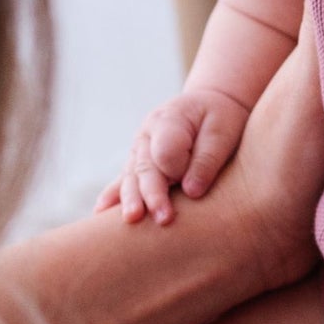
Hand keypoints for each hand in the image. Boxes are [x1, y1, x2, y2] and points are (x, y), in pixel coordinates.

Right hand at [100, 86, 252, 224]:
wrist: (208, 104)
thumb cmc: (220, 117)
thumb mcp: (222, 131)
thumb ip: (207, 159)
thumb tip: (191, 192)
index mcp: (169, 120)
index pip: (166, 152)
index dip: (179, 170)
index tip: (194, 185)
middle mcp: (147, 135)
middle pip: (146, 167)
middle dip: (153, 194)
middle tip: (164, 219)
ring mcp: (139, 149)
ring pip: (131, 176)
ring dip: (132, 199)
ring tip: (132, 218)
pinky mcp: (137, 163)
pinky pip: (124, 179)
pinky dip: (113, 195)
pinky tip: (101, 211)